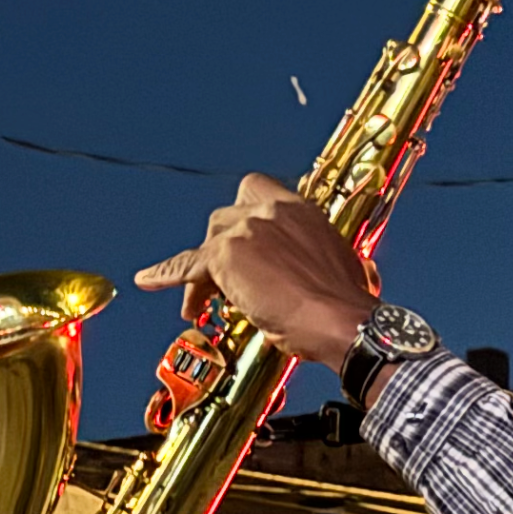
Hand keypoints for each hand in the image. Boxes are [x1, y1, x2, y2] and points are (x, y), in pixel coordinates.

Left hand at [135, 174, 378, 365]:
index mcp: (302, 210)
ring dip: (207, 271)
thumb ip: (336, 262)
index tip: (247, 238)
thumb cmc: (350, 306)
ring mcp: (246, 229)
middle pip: (226, 218)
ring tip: (208, 303)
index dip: (246, 216)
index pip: (257, 191)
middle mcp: (271, 210)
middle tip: (229, 281)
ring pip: (209, 241)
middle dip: (223, 248)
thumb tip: (364, 274)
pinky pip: (187, 264)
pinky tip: (148, 280)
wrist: (342, 322)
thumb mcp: (349, 270)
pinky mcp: (226, 255)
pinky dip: (167, 274)